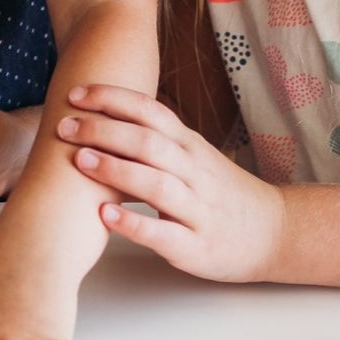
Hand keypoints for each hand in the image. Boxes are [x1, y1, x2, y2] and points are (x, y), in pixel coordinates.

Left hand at [60, 84, 285, 282]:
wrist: (274, 233)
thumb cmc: (222, 194)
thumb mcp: (194, 157)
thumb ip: (158, 140)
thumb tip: (105, 118)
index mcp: (189, 147)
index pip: (149, 112)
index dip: (112, 99)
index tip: (76, 94)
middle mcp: (194, 171)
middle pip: (148, 142)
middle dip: (103, 130)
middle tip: (64, 126)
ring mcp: (197, 209)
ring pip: (156, 182)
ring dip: (116, 169)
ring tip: (79, 161)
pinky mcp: (196, 245)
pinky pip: (163, 233)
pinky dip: (133, 223)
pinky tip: (105, 217)